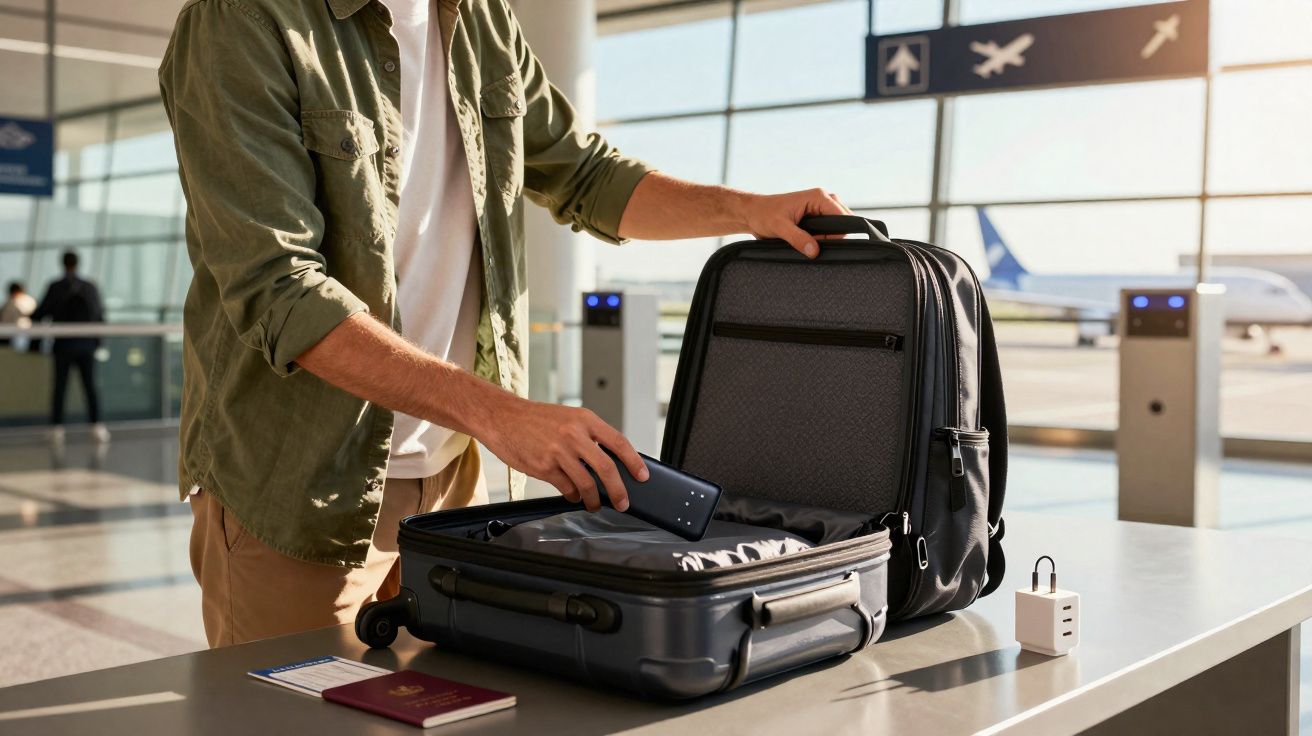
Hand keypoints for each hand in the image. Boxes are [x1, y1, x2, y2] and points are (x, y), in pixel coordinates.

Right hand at [475, 395, 648, 511]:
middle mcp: (573, 434)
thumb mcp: (568, 418)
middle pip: (606, 468)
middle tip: (623, 502)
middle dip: (619, 490)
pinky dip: (573, 495)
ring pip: (587, 483)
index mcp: (584, 419)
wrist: (502, 417)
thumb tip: (611, 461)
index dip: (634, 461)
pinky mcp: (543, 467)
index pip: (618, 442)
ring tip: (595, 504)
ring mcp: (558, 451)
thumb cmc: (535, 419)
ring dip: (594, 499)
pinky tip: (573, 495)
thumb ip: (588, 436)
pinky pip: (566, 488)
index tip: (642, 476)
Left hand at [736, 188, 852, 257]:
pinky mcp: (816, 216)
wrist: (752, 213)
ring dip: (825, 236)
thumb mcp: (780, 228)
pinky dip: (821, 237)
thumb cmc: (763, 214)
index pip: (842, 216)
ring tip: (807, 238)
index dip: (836, 233)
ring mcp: (820, 208)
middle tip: (811, 240)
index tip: (823, 242)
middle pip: (842, 222)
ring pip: (836, 227)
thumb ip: (798, 239)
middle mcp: (822, 199)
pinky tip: (808, 238)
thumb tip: (814, 251)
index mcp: (818, 196)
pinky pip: (828, 229)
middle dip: (831, 235)